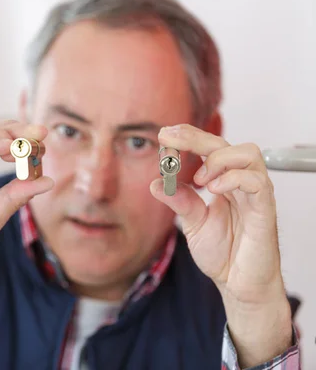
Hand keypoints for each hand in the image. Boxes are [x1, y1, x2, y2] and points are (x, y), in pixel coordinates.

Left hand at [150, 124, 292, 366]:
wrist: (239, 284)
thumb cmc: (223, 253)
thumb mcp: (192, 224)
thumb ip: (179, 201)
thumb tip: (155, 182)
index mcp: (223, 182)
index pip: (209, 148)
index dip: (188, 137)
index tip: (163, 135)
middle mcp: (240, 183)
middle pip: (225, 144)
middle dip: (195, 138)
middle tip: (170, 140)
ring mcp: (254, 194)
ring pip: (248, 154)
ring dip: (218, 159)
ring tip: (199, 179)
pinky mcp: (265, 209)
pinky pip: (257, 182)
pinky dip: (233, 179)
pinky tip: (213, 191)